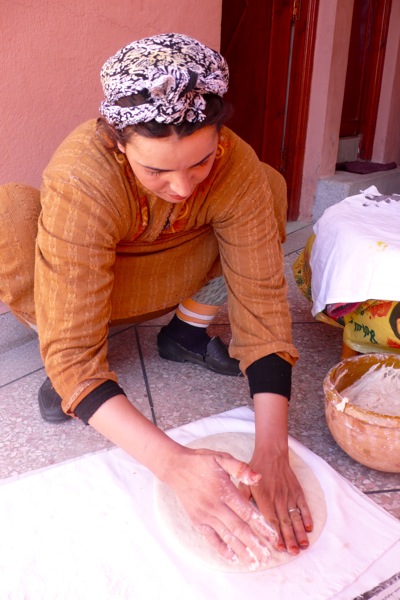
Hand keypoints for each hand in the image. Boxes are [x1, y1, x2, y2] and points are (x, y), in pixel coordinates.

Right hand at [166, 447, 279, 568]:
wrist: (176, 467)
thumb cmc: (201, 461)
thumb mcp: (221, 457)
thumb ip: (240, 468)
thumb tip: (258, 477)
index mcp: (224, 490)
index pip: (246, 512)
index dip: (261, 526)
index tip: (273, 537)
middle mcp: (215, 506)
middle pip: (238, 528)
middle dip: (254, 544)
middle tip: (268, 557)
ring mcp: (205, 515)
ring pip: (226, 536)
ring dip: (241, 550)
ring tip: (254, 563)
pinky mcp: (197, 521)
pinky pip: (211, 538)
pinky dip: (221, 549)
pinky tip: (232, 558)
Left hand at [239, 450, 312, 554]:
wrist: (271, 454)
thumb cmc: (256, 469)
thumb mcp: (244, 483)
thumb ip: (242, 498)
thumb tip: (237, 514)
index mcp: (264, 498)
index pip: (271, 520)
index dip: (276, 534)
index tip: (280, 547)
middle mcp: (278, 498)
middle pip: (285, 522)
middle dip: (290, 539)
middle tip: (293, 553)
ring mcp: (289, 495)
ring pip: (296, 517)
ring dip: (300, 532)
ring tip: (303, 545)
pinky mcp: (297, 491)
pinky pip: (303, 506)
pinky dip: (307, 517)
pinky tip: (310, 528)